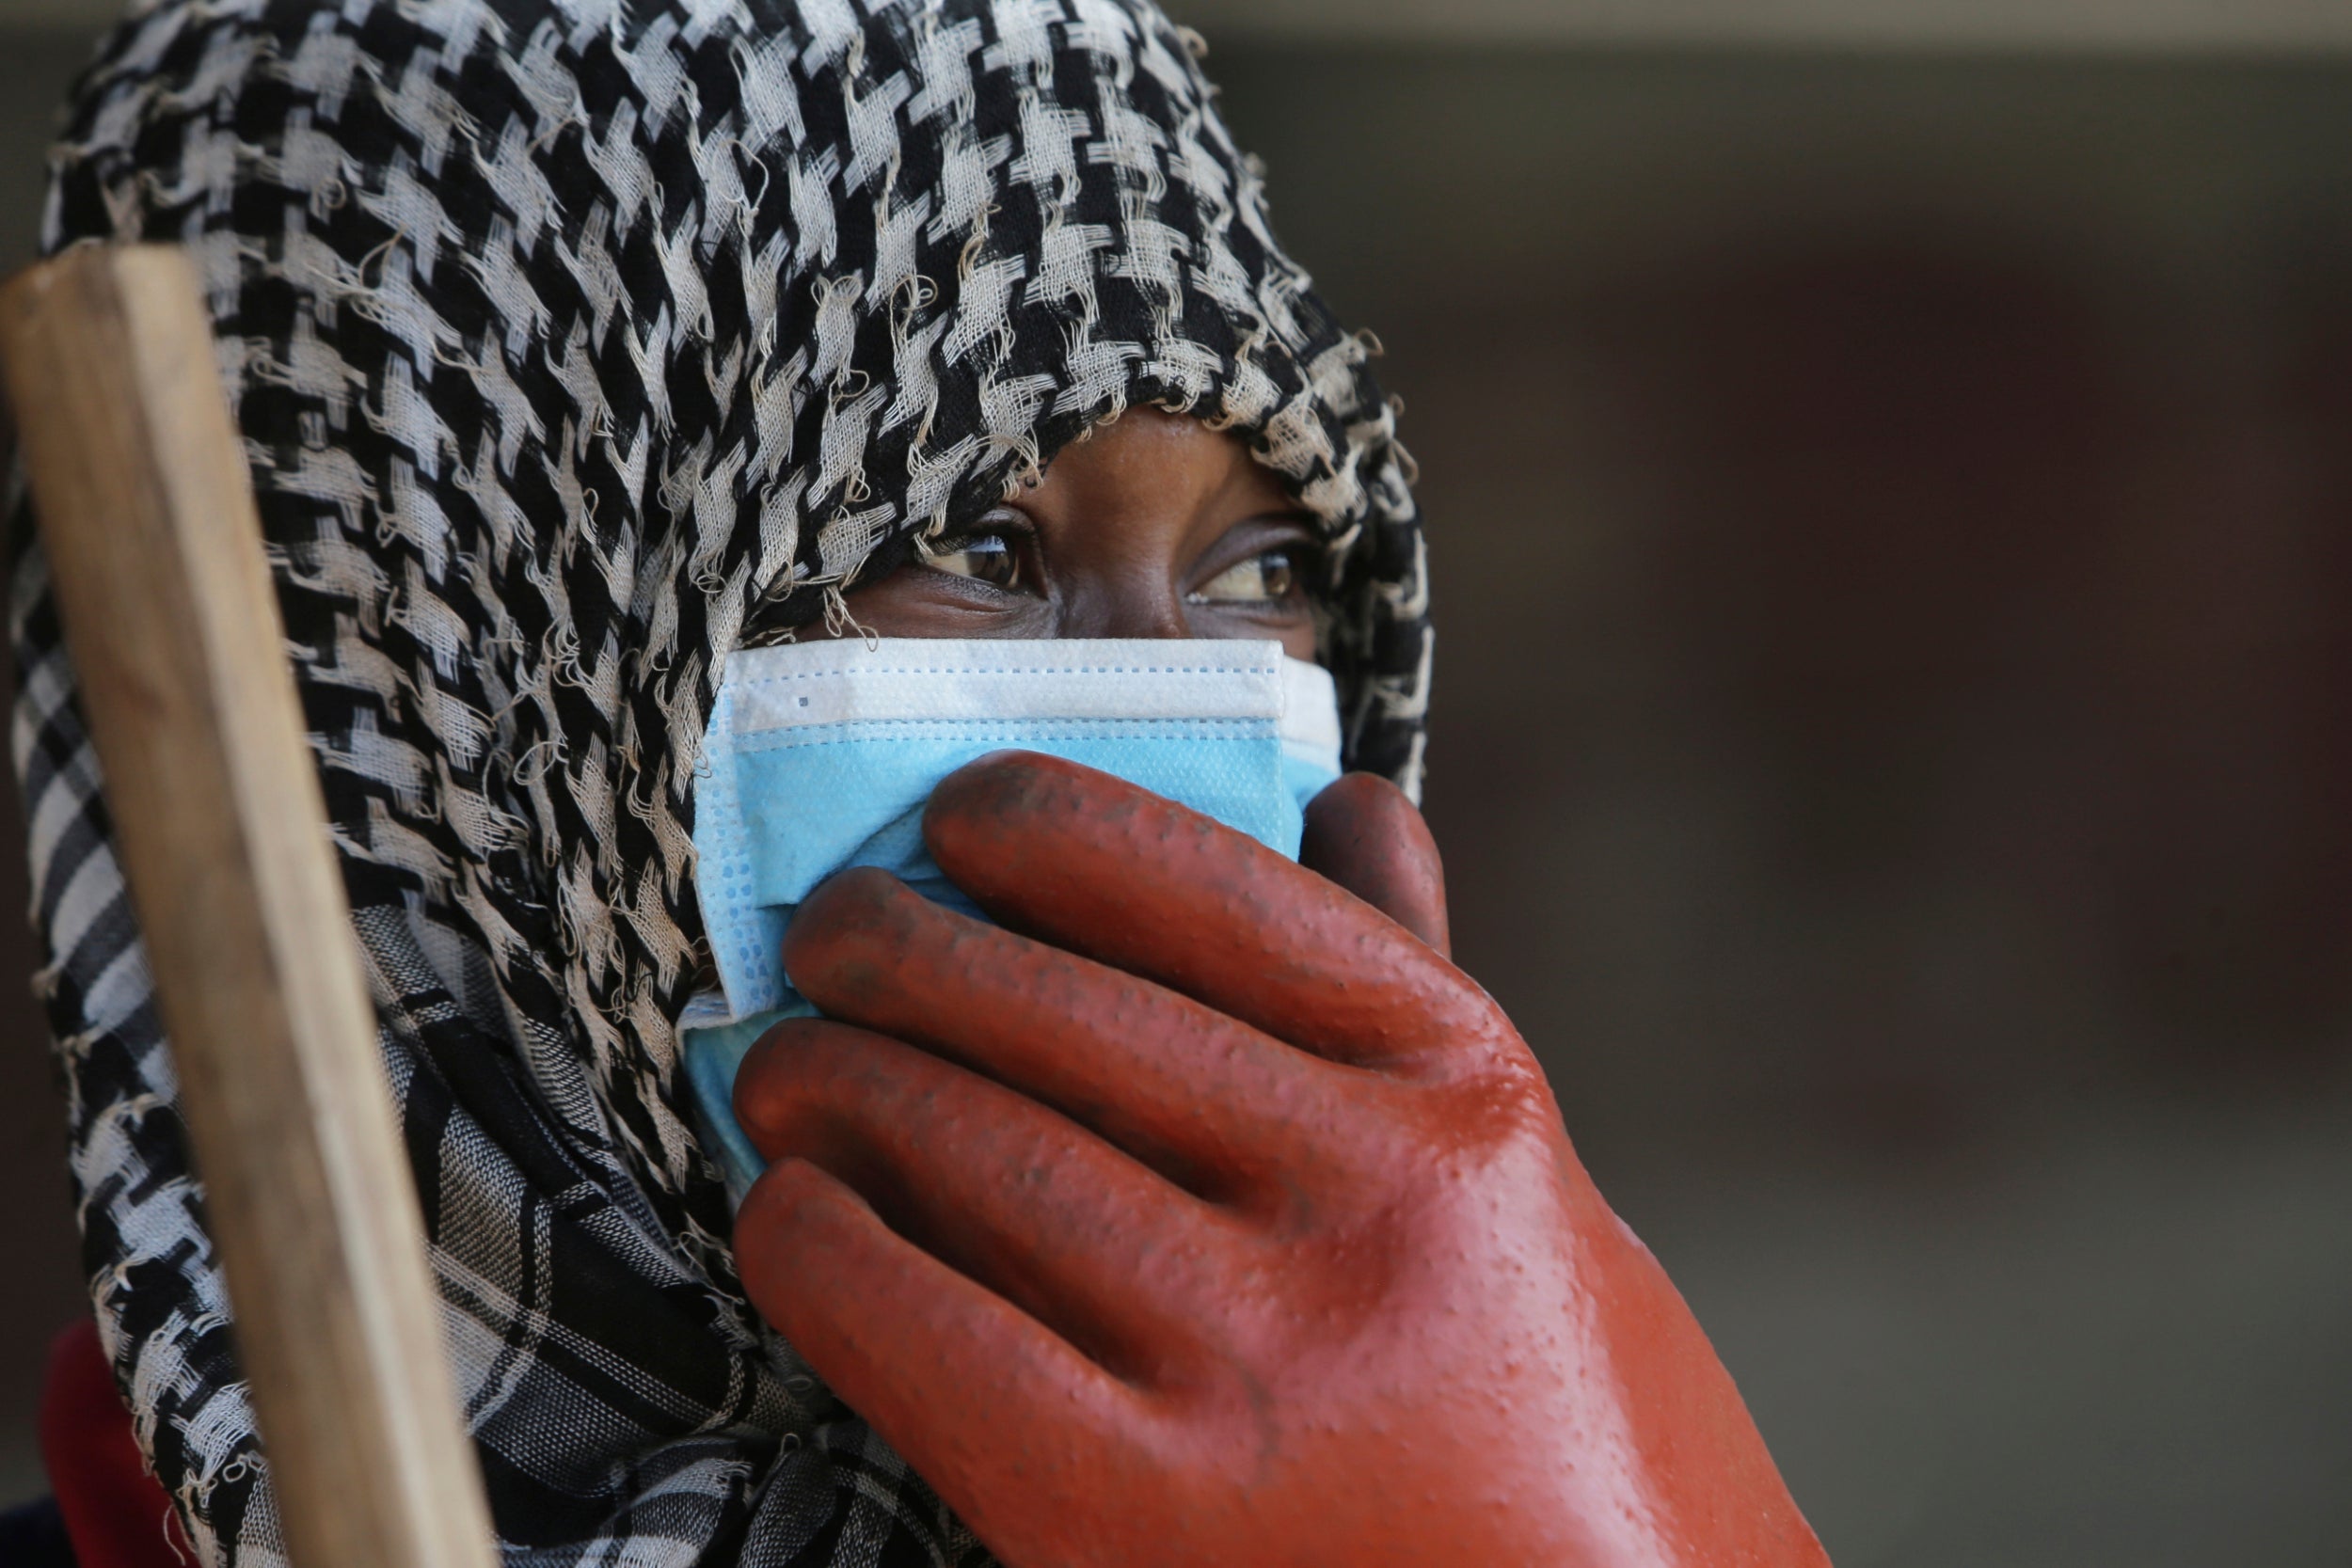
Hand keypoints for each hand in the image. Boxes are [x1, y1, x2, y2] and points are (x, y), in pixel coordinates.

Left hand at [731, 753, 1826, 1567]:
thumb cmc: (1552, 1396)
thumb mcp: (1525, 1175)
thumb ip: (1412, 990)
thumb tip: (1349, 799)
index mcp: (1463, 1087)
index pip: (1218, 894)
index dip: (1053, 824)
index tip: (963, 814)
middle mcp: (1369, 1202)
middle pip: (1067, 1016)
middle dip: (901, 948)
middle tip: (832, 934)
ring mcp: (1255, 1358)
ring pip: (980, 1153)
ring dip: (838, 1085)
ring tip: (789, 1067)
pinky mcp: (1137, 1513)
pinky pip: (925, 1331)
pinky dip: (822, 1252)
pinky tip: (791, 1211)